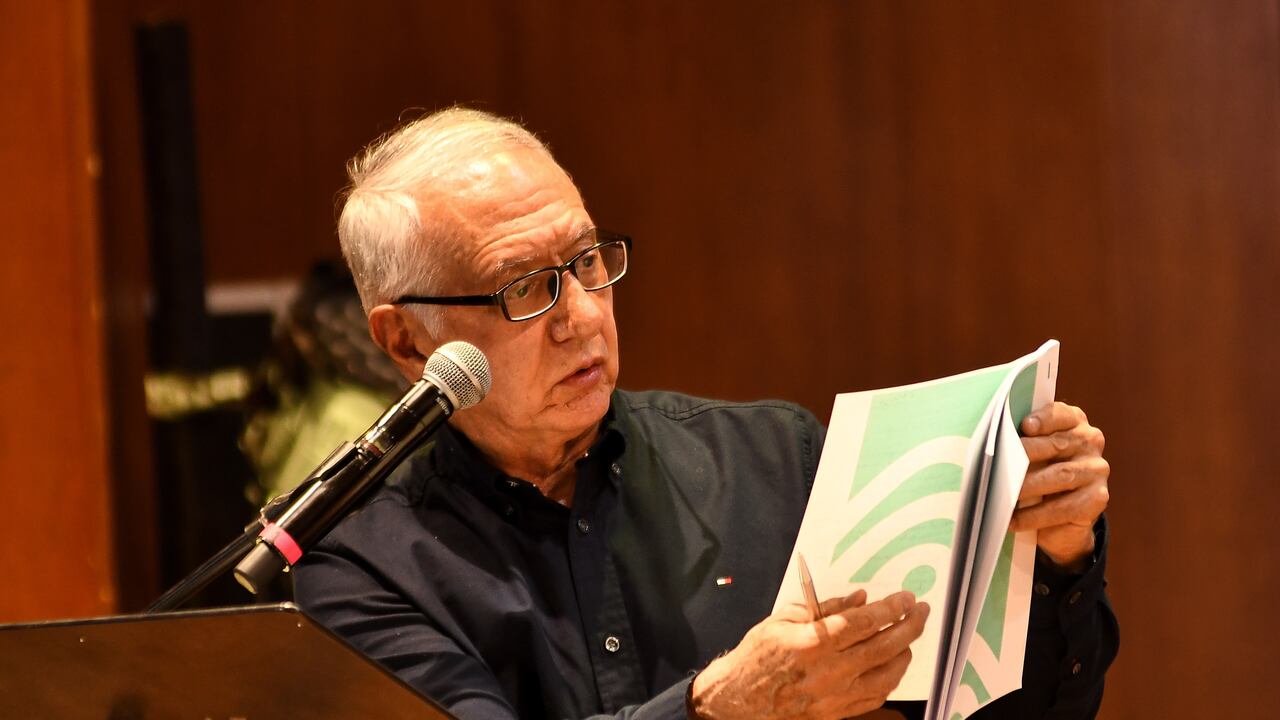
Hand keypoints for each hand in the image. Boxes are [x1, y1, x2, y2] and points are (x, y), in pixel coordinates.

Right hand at [689, 590, 929, 719]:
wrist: (740, 699)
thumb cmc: (758, 654)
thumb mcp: (783, 619)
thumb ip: (825, 608)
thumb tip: (861, 599)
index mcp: (815, 642)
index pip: (866, 621)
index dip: (891, 607)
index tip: (906, 597)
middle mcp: (831, 671)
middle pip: (886, 646)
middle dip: (910, 625)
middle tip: (921, 611)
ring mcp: (838, 696)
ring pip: (888, 674)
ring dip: (904, 652)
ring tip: (907, 637)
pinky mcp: (838, 713)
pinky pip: (877, 696)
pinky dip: (891, 679)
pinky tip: (892, 665)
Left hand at [1013, 402, 1109, 570]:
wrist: (1063, 514)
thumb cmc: (1038, 471)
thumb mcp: (1032, 453)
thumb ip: (1021, 442)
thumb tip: (995, 444)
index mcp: (1073, 422)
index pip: (1060, 414)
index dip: (1043, 419)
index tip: (1024, 426)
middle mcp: (1090, 442)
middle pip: (1057, 445)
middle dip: (1025, 454)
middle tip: (999, 465)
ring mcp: (1097, 470)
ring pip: (1061, 476)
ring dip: (1028, 487)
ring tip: (1002, 497)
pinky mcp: (1097, 499)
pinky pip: (1065, 507)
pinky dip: (1036, 515)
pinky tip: (1015, 520)